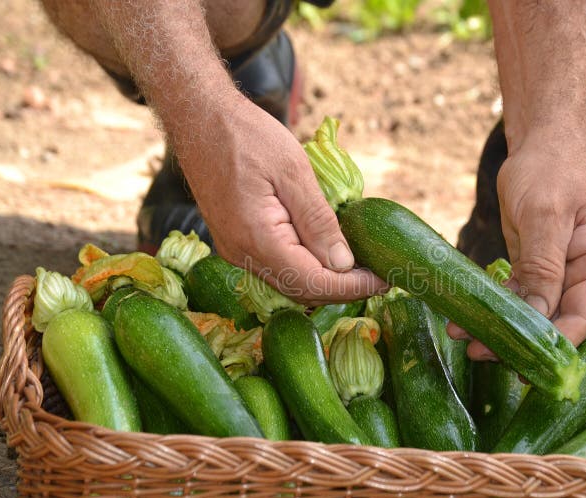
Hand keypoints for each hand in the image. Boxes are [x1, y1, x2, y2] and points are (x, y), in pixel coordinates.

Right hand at [174, 91, 387, 304]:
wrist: (199, 118)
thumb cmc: (247, 136)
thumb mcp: (293, 172)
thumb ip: (318, 221)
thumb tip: (343, 264)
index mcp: (257, 239)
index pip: (314, 282)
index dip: (353, 286)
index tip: (386, 279)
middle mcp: (242, 254)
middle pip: (302, 290)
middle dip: (344, 288)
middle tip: (380, 274)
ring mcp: (236, 251)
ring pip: (289, 283)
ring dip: (326, 280)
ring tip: (362, 266)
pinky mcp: (236, 242)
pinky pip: (277, 268)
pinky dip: (307, 267)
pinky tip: (329, 252)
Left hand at [449, 133, 585, 355]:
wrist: (541, 142)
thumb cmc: (552, 169)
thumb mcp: (546, 214)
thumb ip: (543, 265)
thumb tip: (537, 314)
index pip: (584, 314)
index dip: (558, 343)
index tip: (530, 366)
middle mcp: (584, 271)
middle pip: (557, 318)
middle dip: (522, 340)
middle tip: (483, 354)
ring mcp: (559, 270)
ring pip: (533, 311)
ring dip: (501, 326)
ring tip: (465, 341)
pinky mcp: (536, 265)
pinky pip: (517, 293)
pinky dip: (494, 305)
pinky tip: (467, 318)